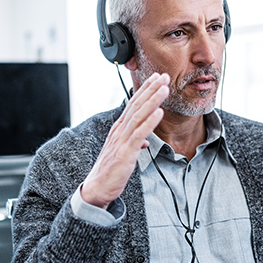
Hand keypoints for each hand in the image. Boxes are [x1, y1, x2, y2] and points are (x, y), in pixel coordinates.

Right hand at [81, 73, 169, 207]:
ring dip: (153, 100)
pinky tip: (159, 112)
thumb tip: (145, 141)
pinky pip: (139, 134)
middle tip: (164, 75)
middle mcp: (119, 130)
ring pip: (139, 115)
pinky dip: (150, 122)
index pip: (133, 104)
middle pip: (136, 105)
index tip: (156, 78)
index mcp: (119, 128)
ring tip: (164, 88)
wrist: (98, 187)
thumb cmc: (110, 169)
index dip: (145, 90)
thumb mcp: (124, 153)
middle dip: (151, 89)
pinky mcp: (126, 152)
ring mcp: (122, 140)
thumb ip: (134, 143)